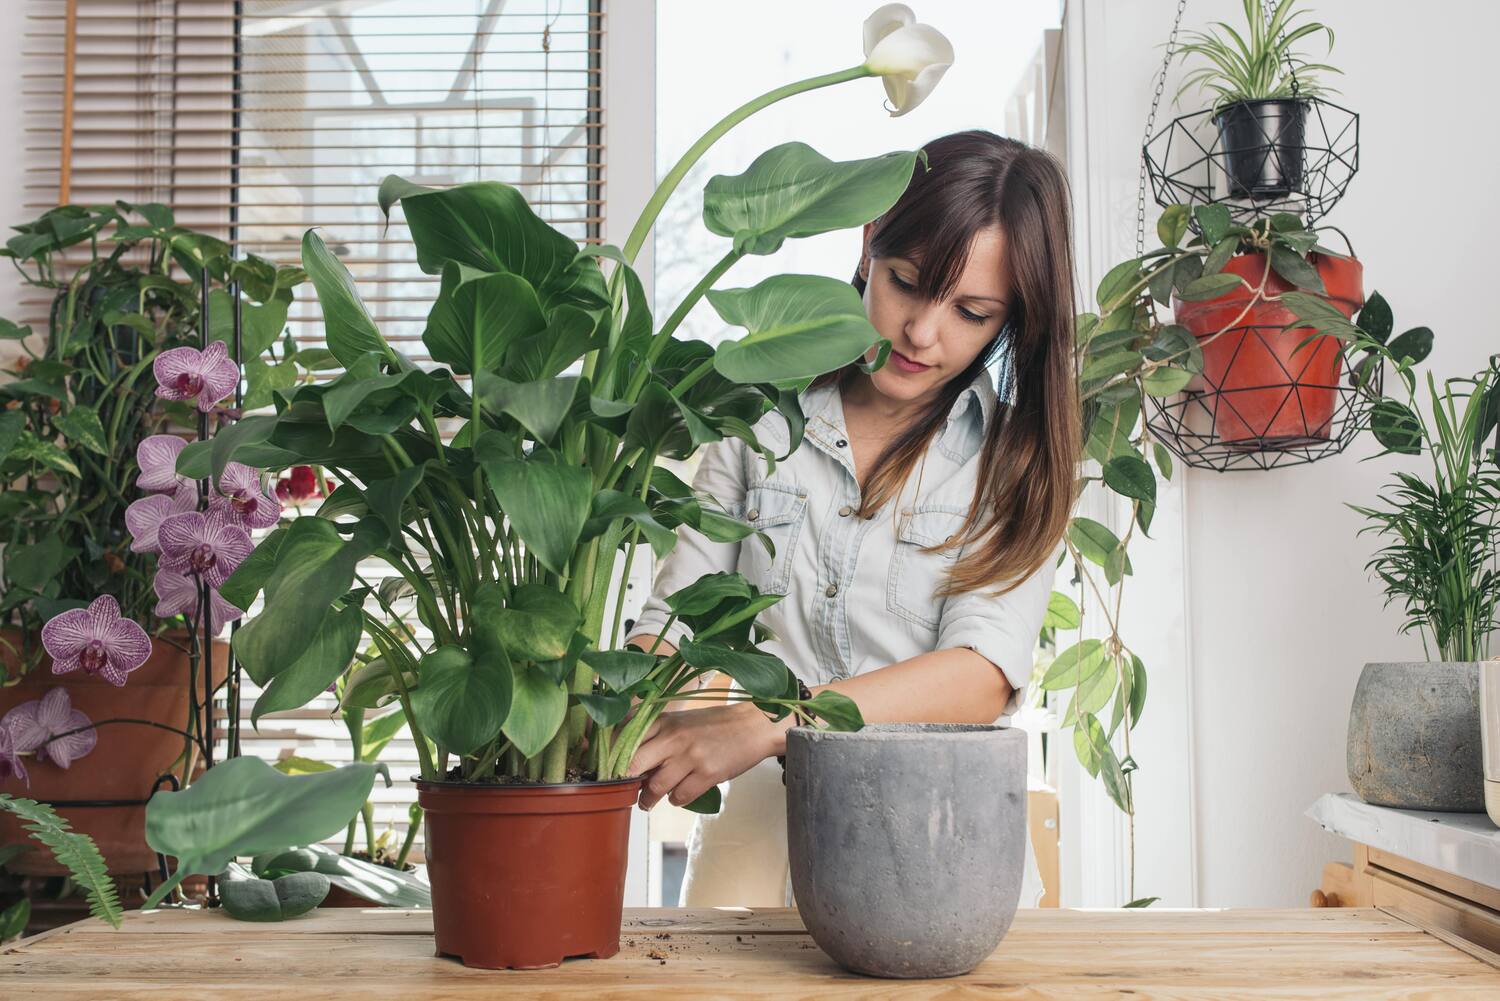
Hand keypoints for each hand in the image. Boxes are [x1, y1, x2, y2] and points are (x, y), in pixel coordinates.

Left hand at [626, 701, 785, 810]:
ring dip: (649, 798)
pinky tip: (678, 794)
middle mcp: (674, 737)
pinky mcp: (708, 773)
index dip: (614, 760)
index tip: (609, 772)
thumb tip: (628, 760)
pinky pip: (680, 797)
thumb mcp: (679, 721)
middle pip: (634, 765)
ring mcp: (692, 756)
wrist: (752, 726)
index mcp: (664, 721)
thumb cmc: (712, 725)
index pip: (626, 740)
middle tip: (627, 790)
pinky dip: (676, 800)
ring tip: (648, 801)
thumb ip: (655, 735)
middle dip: (627, 782)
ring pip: (656, 786)